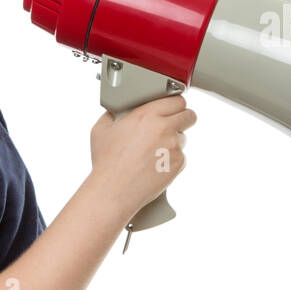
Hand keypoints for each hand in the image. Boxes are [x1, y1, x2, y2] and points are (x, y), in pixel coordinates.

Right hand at [88, 94, 196, 212]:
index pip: (176, 100)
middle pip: (189, 115)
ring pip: (184, 137)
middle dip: (183, 118)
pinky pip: (181, 156)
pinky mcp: (178, 163)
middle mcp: (163, 128)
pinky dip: (172, 159)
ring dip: (175, 140)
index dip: (174, 104)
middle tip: (173, 124)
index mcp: (146, 115)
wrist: (114, 190)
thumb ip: (112, 114)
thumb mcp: (101, 130)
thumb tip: (116, 110)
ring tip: (155, 151)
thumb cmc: (107, 162)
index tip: (172, 107)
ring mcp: (173, 146)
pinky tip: (155, 164)